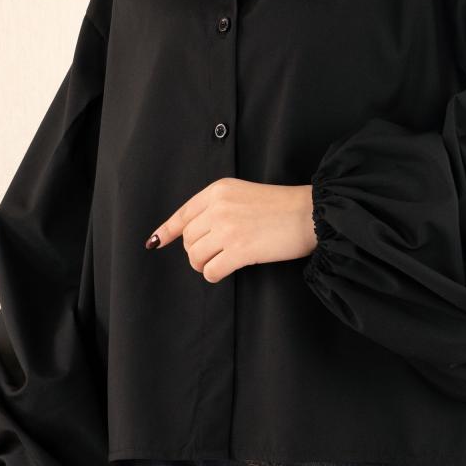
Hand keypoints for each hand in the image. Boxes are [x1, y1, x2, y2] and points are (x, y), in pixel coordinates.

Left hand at [145, 177, 316, 282]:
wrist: (311, 214)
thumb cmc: (283, 206)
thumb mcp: (244, 194)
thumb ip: (218, 207)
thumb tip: (192, 234)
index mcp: (218, 190)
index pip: (183, 213)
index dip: (167, 230)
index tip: (154, 242)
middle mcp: (218, 207)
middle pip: (188, 239)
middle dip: (197, 251)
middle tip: (216, 254)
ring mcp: (227, 228)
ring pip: (195, 256)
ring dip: (204, 265)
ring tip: (220, 262)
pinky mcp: (239, 250)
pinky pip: (211, 271)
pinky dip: (214, 275)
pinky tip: (225, 271)